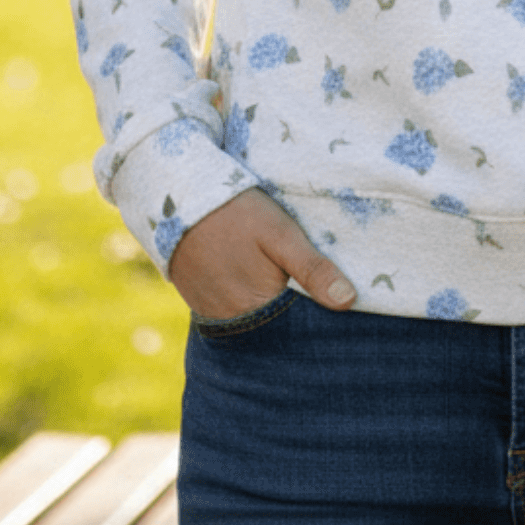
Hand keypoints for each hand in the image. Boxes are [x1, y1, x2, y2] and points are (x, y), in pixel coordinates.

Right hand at [164, 187, 356, 319]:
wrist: (176, 196)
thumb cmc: (235, 213)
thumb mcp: (281, 234)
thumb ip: (312, 269)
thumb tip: (348, 302)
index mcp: (257, 309)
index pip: (298, 329)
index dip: (317, 317)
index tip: (338, 308)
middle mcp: (232, 321)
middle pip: (275, 326)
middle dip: (295, 316)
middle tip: (313, 293)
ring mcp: (212, 312)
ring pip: (254, 318)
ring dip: (270, 308)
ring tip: (285, 285)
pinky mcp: (199, 300)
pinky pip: (232, 309)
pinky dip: (247, 301)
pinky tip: (257, 281)